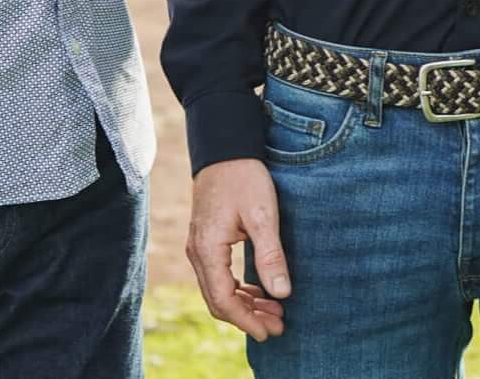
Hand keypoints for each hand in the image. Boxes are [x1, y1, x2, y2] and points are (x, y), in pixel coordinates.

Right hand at [187, 159, 289, 341]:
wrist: (225, 149)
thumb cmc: (244, 177)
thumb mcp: (263, 215)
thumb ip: (271, 255)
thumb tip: (282, 294)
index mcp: (208, 249)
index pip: (224, 300)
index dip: (247, 321)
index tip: (270, 332)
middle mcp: (198, 252)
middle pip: (218, 300)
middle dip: (247, 317)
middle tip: (278, 325)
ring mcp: (198, 247)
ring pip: (217, 290)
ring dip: (244, 304)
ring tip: (274, 311)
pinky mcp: (205, 240)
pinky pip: (217, 276)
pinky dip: (237, 289)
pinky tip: (258, 291)